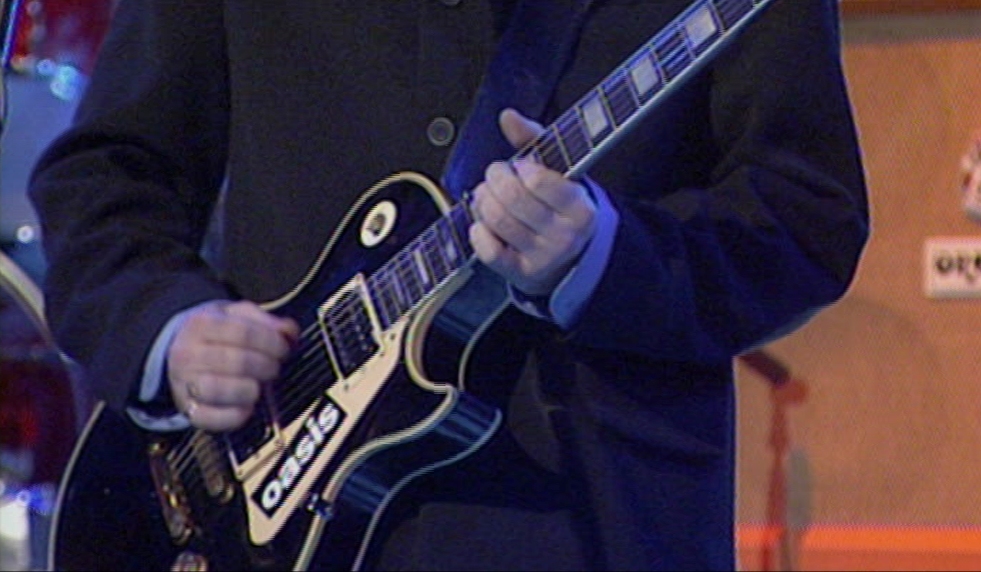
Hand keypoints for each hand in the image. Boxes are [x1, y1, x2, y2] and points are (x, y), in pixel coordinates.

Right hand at [168, 300, 298, 431]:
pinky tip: (248, 406)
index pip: (244, 332)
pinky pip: (212, 418)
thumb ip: (265, 320)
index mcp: (201, 324)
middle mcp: (187, 354)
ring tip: (260, 385)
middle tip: (275, 368)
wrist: (178, 355)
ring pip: (219, 390)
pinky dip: (236, 415)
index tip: (284, 349)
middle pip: (237, 362)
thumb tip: (288, 331)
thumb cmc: (217, 335)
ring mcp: (184, 384)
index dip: (272, 342)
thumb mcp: (237, 317)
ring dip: (251, 390)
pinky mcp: (188, 411)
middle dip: (267, 366)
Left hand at [469, 108, 596, 295]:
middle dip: (494, 179)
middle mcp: (565, 235)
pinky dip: (478, 232)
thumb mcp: (557, 173)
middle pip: (513, 198)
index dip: (519, 167)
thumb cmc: (558, 208)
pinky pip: (488, 251)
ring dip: (483, 201)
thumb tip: (508, 116)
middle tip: (494, 175)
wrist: (567, 258)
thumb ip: (534, 141)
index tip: (519, 166)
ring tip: (485, 195)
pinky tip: (481, 223)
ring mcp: (543, 257)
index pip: (538, 179)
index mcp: (580, 208)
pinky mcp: (521, 273)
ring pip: (497, 220)